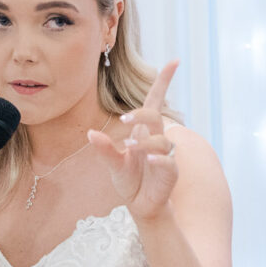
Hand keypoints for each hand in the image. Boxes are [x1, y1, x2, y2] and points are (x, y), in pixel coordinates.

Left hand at [88, 60, 179, 221]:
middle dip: (141, 114)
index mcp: (144, 131)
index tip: (175, 61)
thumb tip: (90, 133)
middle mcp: (157, 139)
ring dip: (146, 142)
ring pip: (162, 141)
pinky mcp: (170, 174)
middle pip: (155, 116)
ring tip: (129, 147)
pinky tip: (150, 161)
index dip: (164, 81)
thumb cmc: (130, 180)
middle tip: (123, 119)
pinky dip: (160, 160)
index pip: (155, 101)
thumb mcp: (112, 164)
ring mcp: (165, 156)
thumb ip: (104, 149)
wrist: (141, 204)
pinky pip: (168, 163)